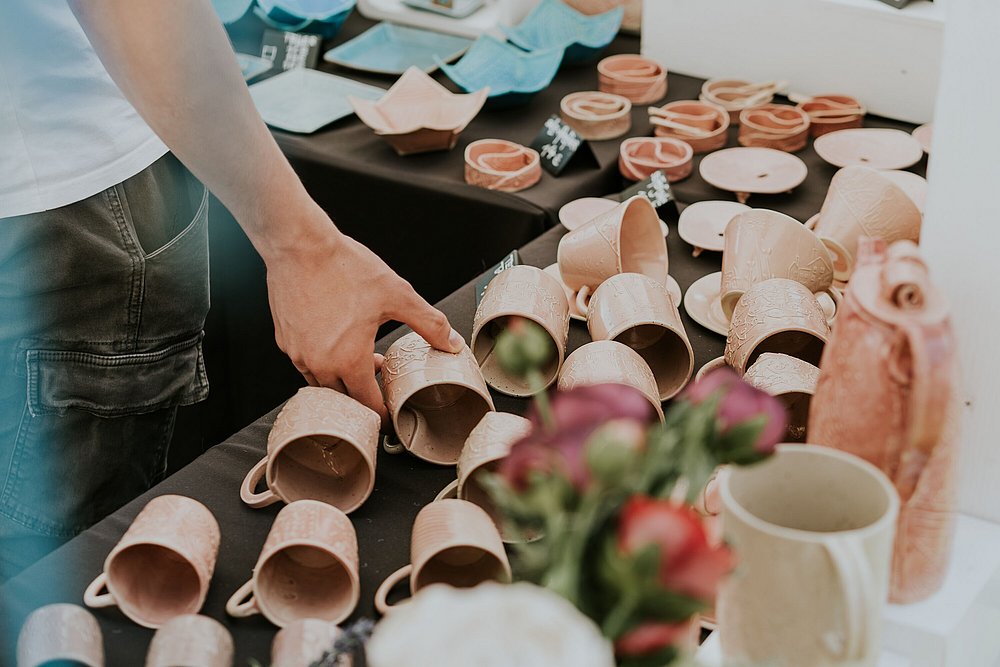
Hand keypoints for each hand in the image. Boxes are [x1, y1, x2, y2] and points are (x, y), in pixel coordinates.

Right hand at [264, 221, 463, 423]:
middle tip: (381, 386)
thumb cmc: (344, 268)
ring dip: (342, 380)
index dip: (383, 413)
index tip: (391, 414)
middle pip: (344, 398)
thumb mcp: (398, 295)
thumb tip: (453, 343)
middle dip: (364, 397)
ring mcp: (297, 353)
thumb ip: (429, 324)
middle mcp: (319, 364)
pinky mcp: (285, 340)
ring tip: (363, 361)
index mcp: (349, 360)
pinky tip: (337, 342)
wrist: (300, 245)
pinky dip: (323, 362)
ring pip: (322, 383)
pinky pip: (305, 364)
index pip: (368, 405)